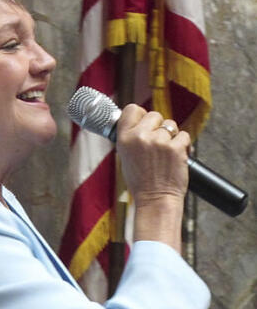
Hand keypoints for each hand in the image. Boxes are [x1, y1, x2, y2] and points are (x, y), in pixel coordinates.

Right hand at [115, 104, 192, 251]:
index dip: (141, 115)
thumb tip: (141, 121)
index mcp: (124, 139)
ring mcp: (159, 141)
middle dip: (158, 127)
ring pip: (171, 125)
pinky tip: (175, 158)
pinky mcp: (176, 147)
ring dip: (171, 137)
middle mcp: (140, 137)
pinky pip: (184, 136)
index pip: (132, 109)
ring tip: (165, 154)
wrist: (155, 199)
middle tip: (156, 144)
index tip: (143, 122)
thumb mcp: (126, 157)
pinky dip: (183, 145)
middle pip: (154, 115)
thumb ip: (132, 137)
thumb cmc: (141, 181)